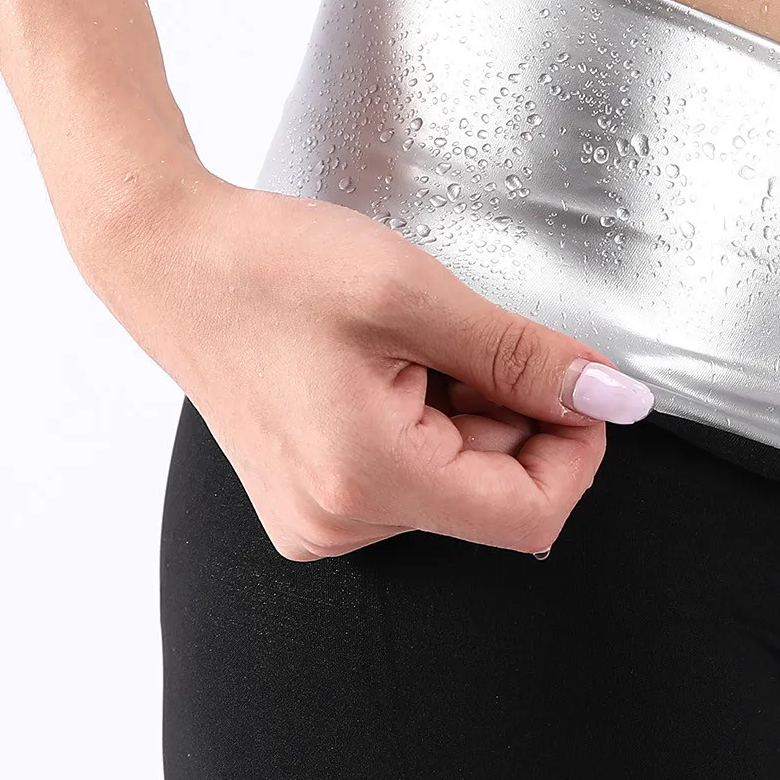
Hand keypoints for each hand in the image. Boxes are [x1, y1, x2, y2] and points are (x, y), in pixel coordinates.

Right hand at [81, 169, 652, 558]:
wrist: (170, 256)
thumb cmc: (268, 265)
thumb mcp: (416, 297)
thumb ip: (525, 358)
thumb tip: (610, 399)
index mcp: (368, 481)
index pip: (532, 516)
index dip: (575, 450)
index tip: (570, 385)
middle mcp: (340, 523)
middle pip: (497, 496)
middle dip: (508, 415)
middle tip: (454, 343)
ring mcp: (323, 519)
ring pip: (461, 483)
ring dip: (466, 414)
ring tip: (405, 352)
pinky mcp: (317, 501)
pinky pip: (417, 476)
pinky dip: (429, 423)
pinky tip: (384, 373)